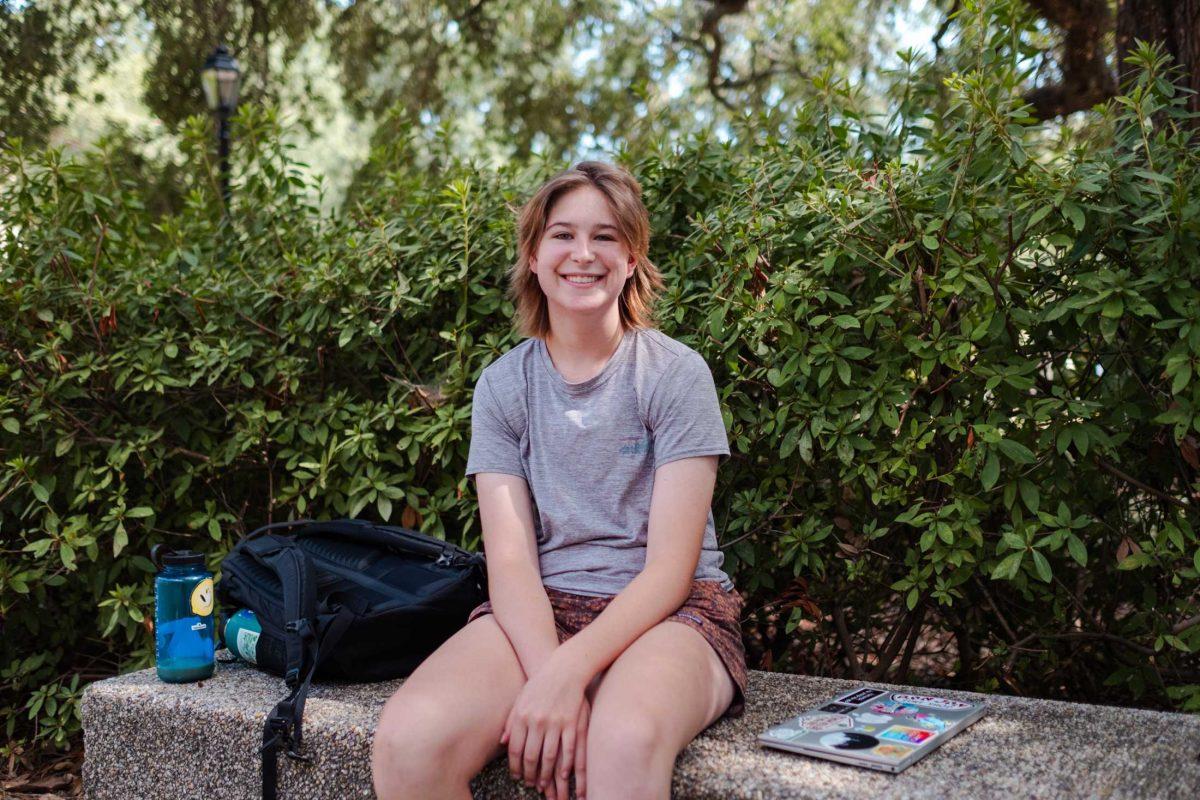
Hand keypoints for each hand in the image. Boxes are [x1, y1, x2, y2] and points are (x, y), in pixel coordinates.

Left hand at [500, 654, 588, 797]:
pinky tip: (564, 775)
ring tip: (544, 785)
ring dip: (546, 774)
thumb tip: (502, 741)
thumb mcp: (521, 699)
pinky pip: (569, 749)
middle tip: (530, 784)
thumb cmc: (541, 684)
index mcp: (522, 716)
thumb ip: (511, 721)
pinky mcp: (573, 722)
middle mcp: (537, 721)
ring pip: (549, 757)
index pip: (515, 748)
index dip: (515, 766)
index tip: (516, 776)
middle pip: (531, 756)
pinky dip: (566, 765)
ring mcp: (556, 722)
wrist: (565, 668)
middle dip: (529, 774)